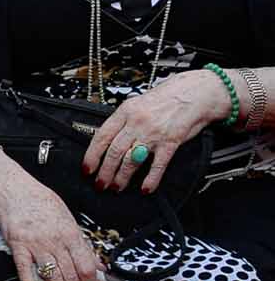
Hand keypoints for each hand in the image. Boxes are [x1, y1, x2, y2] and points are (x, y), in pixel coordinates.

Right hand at [0, 160, 99, 280]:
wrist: (13, 188)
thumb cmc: (39, 201)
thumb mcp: (67, 217)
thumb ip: (81, 242)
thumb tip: (96, 262)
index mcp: (70, 232)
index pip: (86, 263)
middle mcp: (55, 240)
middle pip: (71, 274)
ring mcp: (36, 244)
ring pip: (52, 275)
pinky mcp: (17, 245)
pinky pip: (24, 267)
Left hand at [81, 70, 229, 194]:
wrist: (194, 93)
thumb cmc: (166, 98)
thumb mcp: (137, 103)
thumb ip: (123, 121)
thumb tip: (107, 141)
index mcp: (125, 111)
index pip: (102, 136)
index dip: (92, 155)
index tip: (87, 168)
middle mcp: (137, 122)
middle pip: (114, 151)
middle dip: (105, 171)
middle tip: (100, 183)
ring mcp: (153, 133)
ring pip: (131, 160)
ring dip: (122, 177)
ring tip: (117, 187)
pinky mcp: (171, 142)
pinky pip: (158, 164)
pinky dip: (151, 179)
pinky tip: (145, 188)